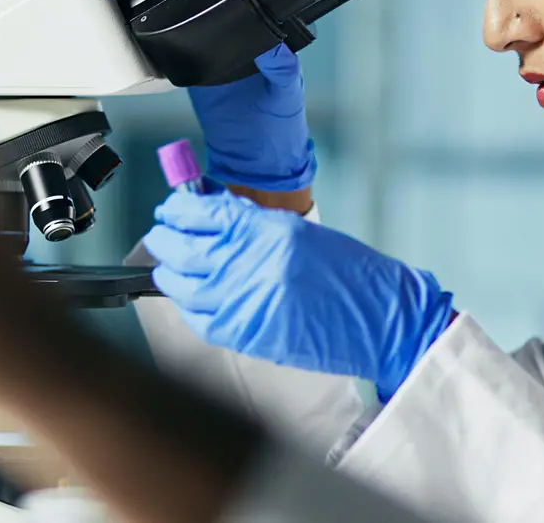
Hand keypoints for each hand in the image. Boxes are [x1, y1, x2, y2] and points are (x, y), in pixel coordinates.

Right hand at [134, 0, 316, 194]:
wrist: (253, 157)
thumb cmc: (279, 122)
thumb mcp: (286, 92)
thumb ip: (282, 70)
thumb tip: (275, 48)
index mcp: (268, 23)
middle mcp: (239, 25)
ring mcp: (211, 39)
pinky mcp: (187, 59)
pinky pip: (167, 28)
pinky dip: (152, 9)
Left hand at [143, 189, 454, 400]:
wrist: (381, 320)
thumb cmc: (350, 275)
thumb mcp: (300, 233)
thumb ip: (253, 225)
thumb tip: (211, 216)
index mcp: (267, 231)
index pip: (201, 213)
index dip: (177, 210)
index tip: (171, 209)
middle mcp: (249, 264)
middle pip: (180, 248)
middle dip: (164, 239)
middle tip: (162, 234)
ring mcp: (243, 302)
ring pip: (179, 285)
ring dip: (169, 273)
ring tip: (168, 267)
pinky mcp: (245, 335)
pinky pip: (197, 318)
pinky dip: (187, 306)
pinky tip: (189, 297)